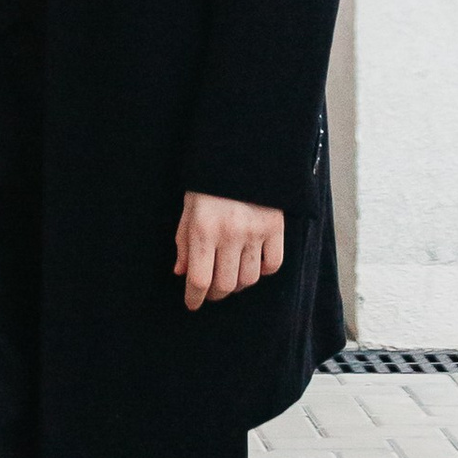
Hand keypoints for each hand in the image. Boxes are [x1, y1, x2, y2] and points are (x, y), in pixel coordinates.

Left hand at [175, 194, 283, 310]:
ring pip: (248, 279)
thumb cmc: (207, 183)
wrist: (239, 154)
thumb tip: (182, 274)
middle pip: (225, 284)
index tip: (192, 304)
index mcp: (203, 229)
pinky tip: (252, 265)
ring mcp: (255, 231)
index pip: (199, 279)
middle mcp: (230, 234)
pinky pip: (272, 265)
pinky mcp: (275, 227)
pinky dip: (262, 271)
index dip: (194, 298)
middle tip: (211, 291)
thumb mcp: (188, 210)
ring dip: (237, 285)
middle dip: (215, 294)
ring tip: (230, 277)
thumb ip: (184, 243)